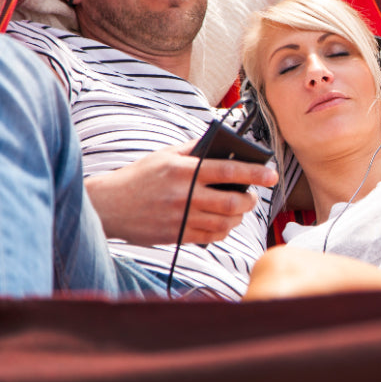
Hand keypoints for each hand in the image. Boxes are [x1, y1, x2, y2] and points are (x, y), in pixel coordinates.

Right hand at [85, 140, 278, 246]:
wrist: (108, 206)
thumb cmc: (139, 176)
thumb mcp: (165, 155)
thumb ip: (195, 149)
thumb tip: (224, 144)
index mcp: (184, 170)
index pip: (230, 170)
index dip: (256, 173)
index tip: (272, 175)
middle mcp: (184, 194)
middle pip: (232, 201)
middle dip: (249, 200)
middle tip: (251, 197)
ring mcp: (181, 217)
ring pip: (225, 222)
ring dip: (238, 217)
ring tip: (238, 210)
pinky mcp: (177, 235)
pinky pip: (211, 237)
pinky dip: (224, 231)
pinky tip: (224, 223)